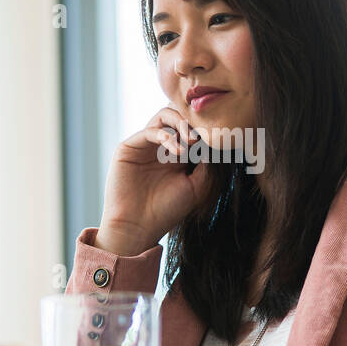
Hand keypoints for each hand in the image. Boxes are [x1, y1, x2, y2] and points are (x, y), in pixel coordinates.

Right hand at [96, 108, 213, 254]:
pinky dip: (165, 135)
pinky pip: (148, 131)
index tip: (218, 138)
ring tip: (192, 140)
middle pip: (178, 117)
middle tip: (201, 137)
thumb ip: (207, 165)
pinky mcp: (128, 148)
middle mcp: (160, 147)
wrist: (137, 228)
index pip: (192, 129)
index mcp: (177, 155)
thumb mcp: (196, 188)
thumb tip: (216, 143)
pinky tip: (176, 151)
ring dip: (180, 124)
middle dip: (192, 122)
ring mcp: (144, 146)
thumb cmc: (166, 211)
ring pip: (163, 117)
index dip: (204, 130)